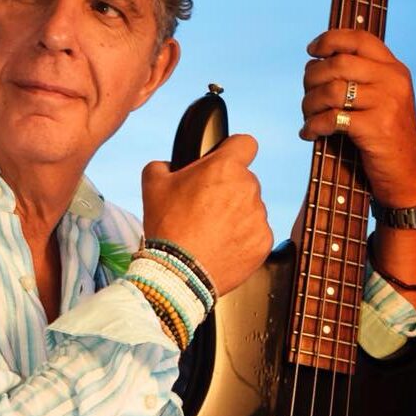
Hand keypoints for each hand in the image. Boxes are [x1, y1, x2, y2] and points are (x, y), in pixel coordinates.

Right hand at [142, 134, 272, 295]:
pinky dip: (242, 238)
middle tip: (205, 208)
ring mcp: (258, 217)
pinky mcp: (263, 242)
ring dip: (235, 215)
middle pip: (244, 180)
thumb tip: (169, 166)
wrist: (179, 272)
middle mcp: (248, 188)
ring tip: (211, 232)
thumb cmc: (167, 226)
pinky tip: (221, 246)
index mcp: (225, 168)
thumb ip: (162, 165)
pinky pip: (255, 233)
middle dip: (228, 189)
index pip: (245, 143)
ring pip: (250, 208)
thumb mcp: (152, 186)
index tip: (225, 162)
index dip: (234, 150)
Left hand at [301, 29, 415, 207]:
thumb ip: (358, 78)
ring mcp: (387, 103)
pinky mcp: (376, 127)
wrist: (406, 175)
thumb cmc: (382, 137)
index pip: (359, 38)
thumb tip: (313, 63)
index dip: (329, 40)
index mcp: (394, 69)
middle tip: (307, 97)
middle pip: (337, 63)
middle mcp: (393, 81)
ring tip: (307, 117)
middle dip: (311, 79)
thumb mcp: (379, 99)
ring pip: (330, 90)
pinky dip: (312, 126)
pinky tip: (308, 133)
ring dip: (308, 104)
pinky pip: (330, 118)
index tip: (311, 50)